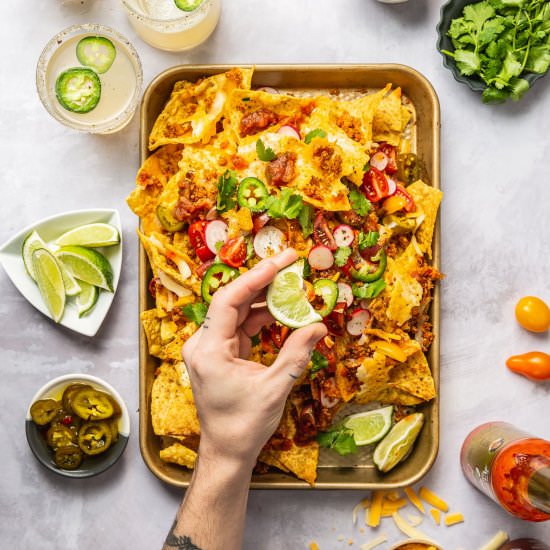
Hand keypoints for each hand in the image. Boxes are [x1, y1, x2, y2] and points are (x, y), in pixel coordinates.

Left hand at [182, 248, 326, 468]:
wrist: (226, 451)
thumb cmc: (244, 425)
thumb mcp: (274, 389)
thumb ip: (296, 354)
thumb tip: (318, 326)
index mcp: (209, 351)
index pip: (228, 301)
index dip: (254, 278)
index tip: (279, 263)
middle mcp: (203, 344)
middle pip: (232, 301)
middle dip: (261, 282)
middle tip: (289, 263)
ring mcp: (209, 348)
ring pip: (236, 312)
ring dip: (263, 299)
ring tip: (291, 286)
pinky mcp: (219, 353)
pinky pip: (240, 327)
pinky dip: (260, 318)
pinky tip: (281, 311)